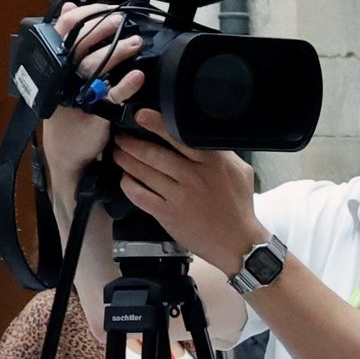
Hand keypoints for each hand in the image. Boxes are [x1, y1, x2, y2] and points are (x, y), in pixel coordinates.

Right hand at [37, 1, 143, 186]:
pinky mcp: (94, 112)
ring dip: (117, 51)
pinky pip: (111, 95)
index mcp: (54, 61)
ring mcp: (77, 92)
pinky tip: (138, 76)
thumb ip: (66, 40)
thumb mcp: (61, 71)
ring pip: (95, 65)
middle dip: (102, 28)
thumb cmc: (65, 106)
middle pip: (79, 43)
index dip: (86, 14)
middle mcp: (62, 74)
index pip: (65, 29)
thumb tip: (68, 7)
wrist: (66, 150)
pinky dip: (126, 85)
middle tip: (121, 20)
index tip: (107, 8)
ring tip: (136, 42)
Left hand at [111, 109, 262, 275]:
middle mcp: (192, 176)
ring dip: (125, 159)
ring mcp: (178, 196)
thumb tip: (204, 135)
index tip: (140, 115)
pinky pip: (139, 195)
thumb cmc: (238, 206)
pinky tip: (125, 178)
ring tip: (118, 152)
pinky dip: (128, 184)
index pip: (178, 136)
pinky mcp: (167, 214)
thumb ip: (222, 153)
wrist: (237, 243)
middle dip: (131, 142)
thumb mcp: (241, 172)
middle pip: (153, 153)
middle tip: (121, 136)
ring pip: (142, 172)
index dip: (156, 123)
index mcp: (212, 162)